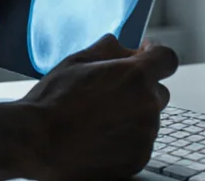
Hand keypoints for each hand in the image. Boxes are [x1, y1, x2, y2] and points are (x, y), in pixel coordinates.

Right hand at [19, 35, 177, 179]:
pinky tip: (99, 136)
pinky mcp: (138, 159)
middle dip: (140, 88)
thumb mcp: (75, 62)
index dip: (155, 54)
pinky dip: (126, 138)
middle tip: (110, 92)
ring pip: (148, 119)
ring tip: (98, 118)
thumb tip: (120, 45)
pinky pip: (140, 142)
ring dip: (132, 114)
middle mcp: (146, 105)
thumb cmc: (52, 102)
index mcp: (135, 75)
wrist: (37, 142)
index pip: (166, 58)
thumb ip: (106, 49)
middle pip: (158, 91)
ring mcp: (144, 135)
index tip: (144, 55)